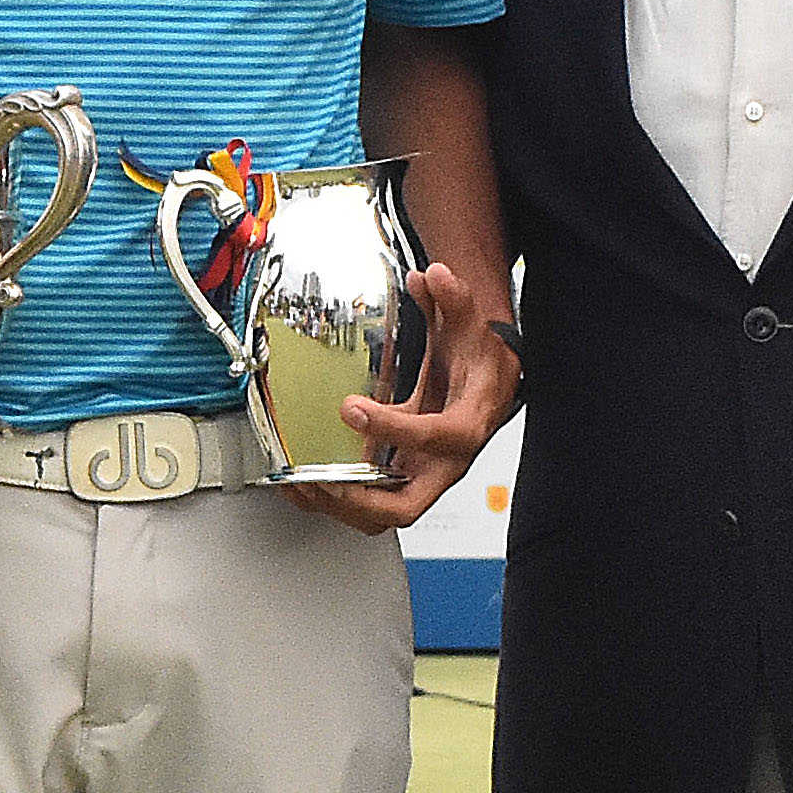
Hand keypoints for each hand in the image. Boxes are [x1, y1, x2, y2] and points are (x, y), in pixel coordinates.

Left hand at [287, 265, 518, 534]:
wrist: (489, 382)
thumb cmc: (479, 363)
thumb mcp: (472, 328)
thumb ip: (455, 300)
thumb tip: (435, 277)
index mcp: (466, 426)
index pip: (434, 438)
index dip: (391, 427)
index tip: (352, 408)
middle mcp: (444, 462)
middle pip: (406, 506)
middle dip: (361, 497)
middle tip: (324, 477)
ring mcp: (421, 474)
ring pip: (382, 515)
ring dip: (340, 507)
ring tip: (303, 484)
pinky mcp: (401, 476)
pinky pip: (368, 502)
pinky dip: (335, 500)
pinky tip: (304, 484)